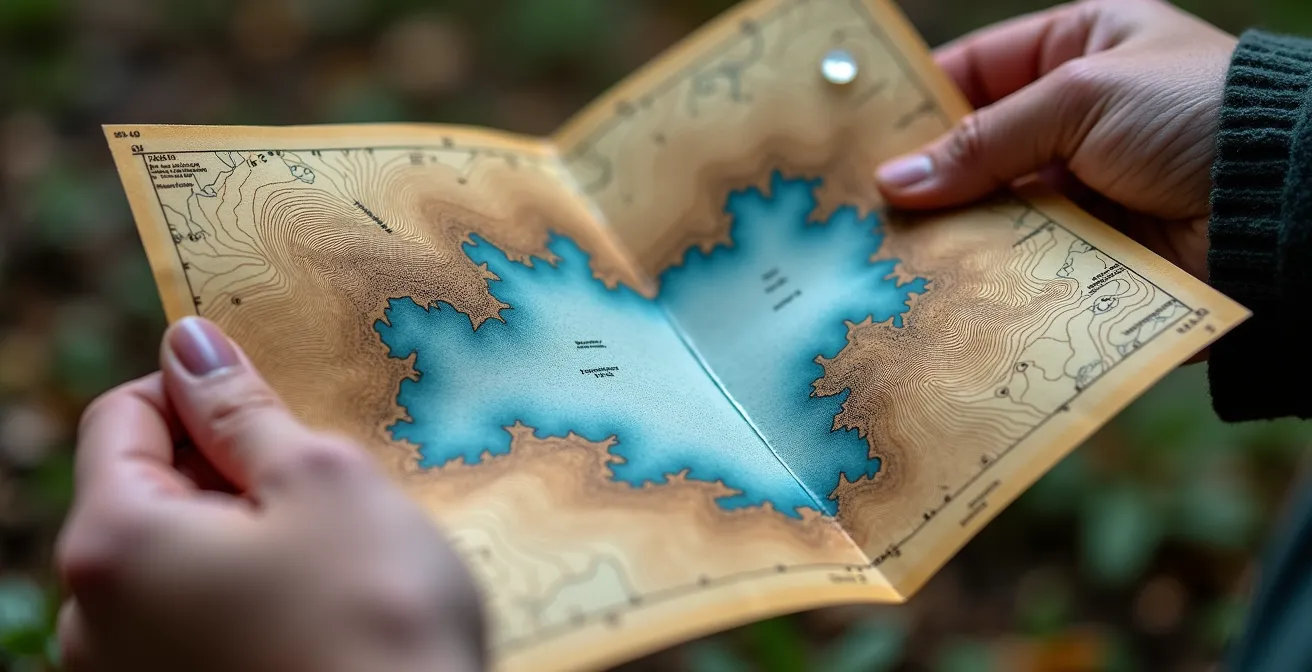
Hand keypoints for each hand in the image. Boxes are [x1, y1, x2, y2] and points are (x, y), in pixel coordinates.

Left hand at [55, 317, 485, 671]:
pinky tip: (320, 606)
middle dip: (231, 469)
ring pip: (178, 558)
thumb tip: (191, 345)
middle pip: (147, 490)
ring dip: (248, 533)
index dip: (204, 389)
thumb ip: (243, 410)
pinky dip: (250, 592)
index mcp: (115, 543)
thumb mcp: (322, 481)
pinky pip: (197, 618)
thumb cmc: (376, 618)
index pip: (126, 414)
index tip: (277, 398)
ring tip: (334, 553)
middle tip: (324, 482)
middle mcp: (94, 618)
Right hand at [875, 0, 1236, 281]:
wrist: (1283, 207)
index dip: (918, 99)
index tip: (858, 135)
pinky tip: (936, 278)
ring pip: (992, 206)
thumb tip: (894, 181)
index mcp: (1082, 48)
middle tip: (858, 204)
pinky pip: (1022, 254)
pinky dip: (985, 267)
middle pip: (975, 145)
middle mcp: (1076, 115)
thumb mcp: (1082, 96)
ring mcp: (1083, 184)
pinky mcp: (1091, 246)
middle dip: (924, 176)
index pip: (978, 68)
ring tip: (885, 249)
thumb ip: (983, 140)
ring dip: (948, 227)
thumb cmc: (1195, 115)